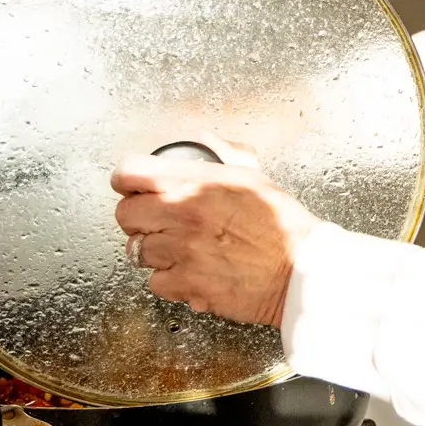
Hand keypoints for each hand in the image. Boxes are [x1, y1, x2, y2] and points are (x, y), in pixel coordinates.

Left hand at [110, 142, 319, 327]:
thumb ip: (223, 154)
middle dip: (137, 216)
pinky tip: (189, 271)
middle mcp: (184, 215)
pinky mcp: (186, 285)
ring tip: (178, 248)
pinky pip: (156, 282)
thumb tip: (205, 140)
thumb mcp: (254, 176)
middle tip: (155, 220)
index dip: (127, 179)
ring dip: (154, 250)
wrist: (300, 271)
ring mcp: (181, 252)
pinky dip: (169, 279)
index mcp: (198, 182)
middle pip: (124, 214)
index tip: (131, 185)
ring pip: (137, 251)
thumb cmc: (283, 226)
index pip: (131, 172)